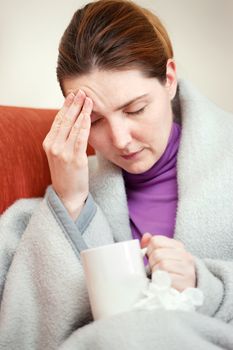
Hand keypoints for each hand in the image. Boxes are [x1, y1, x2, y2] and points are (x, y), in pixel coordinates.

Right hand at [43, 90, 92, 219]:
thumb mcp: (60, 154)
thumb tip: (73, 122)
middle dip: (74, 104)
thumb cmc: (67, 173)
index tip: (73, 94)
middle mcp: (53, 146)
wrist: (68, 194)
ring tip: (88, 99)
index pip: (58, 120)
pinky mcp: (75, 159)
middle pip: (65, 120)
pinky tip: (89, 115)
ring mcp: (63, 152)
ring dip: (81, 110)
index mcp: (48, 143)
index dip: (66, 106)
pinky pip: (80, 138)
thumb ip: (63, 139)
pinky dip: (85, 124)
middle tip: (82, 91)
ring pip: (73, 126)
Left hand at [141, 233, 195, 290]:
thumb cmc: (169, 272)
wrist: (183, 292)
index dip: (150, 250)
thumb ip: (152, 246)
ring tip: (161, 276)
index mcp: (178, 246)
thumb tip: (146, 236)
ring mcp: (186, 268)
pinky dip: (161, 280)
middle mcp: (184, 255)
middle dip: (152, 263)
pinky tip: (164, 282)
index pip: (156, 240)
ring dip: (156, 272)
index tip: (153, 258)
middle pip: (157, 253)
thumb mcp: (161, 256)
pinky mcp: (185, 281)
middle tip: (157, 270)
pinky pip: (166, 276)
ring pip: (162, 264)